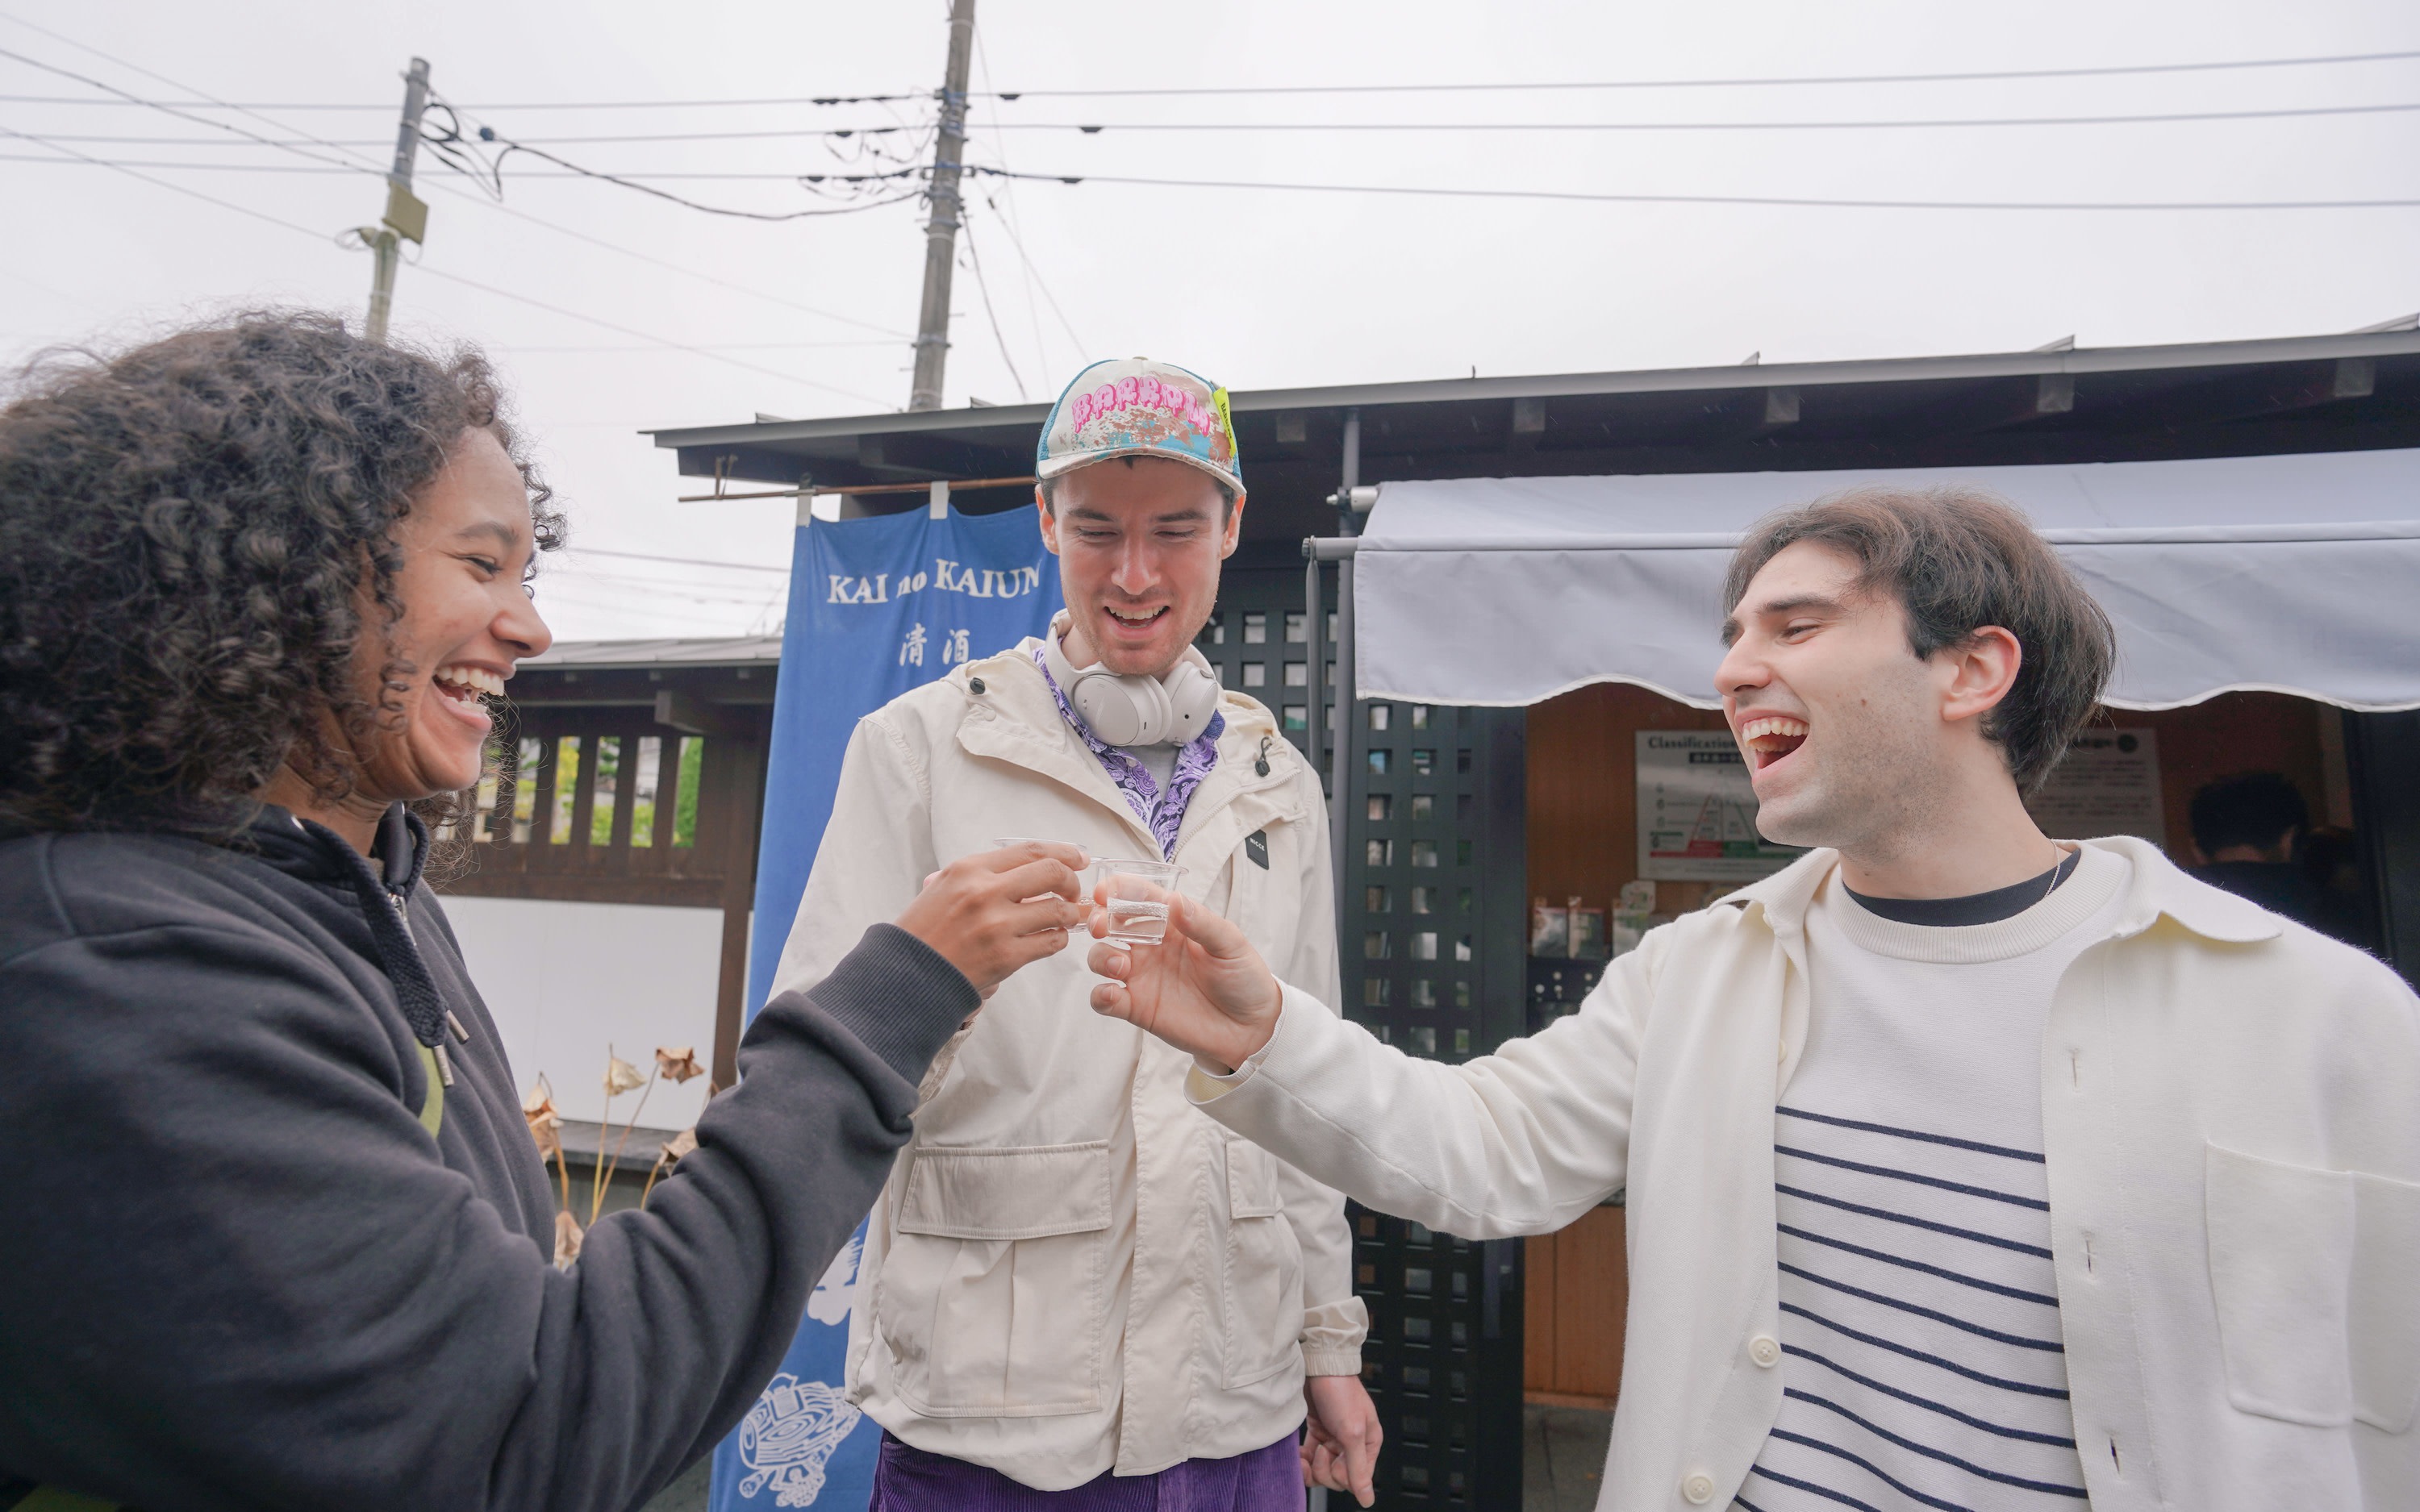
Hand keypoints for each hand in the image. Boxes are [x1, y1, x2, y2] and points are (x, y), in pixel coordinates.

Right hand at [895, 842, 1086, 995]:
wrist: (905, 975)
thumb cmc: (923, 933)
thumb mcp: (941, 888)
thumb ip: (978, 874)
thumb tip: (1022, 866)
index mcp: (969, 870)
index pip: (1030, 850)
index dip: (1063, 852)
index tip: (1078, 858)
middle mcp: (985, 892)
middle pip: (1052, 873)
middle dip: (1072, 882)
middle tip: (1073, 892)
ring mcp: (997, 925)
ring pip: (1058, 910)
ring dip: (1069, 915)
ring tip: (1064, 920)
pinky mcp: (1006, 957)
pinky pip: (1051, 942)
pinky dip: (1058, 939)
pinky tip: (1051, 939)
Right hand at [1085, 888, 1282, 1072]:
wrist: (1251, 1028)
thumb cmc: (1244, 979)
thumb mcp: (1231, 945)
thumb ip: (1202, 923)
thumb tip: (1175, 900)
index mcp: (1173, 923)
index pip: (1139, 897)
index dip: (1119, 890)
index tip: (1105, 891)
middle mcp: (1151, 946)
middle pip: (1111, 924)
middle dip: (1100, 920)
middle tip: (1101, 925)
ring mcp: (1141, 976)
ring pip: (1101, 958)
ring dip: (1101, 957)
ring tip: (1119, 965)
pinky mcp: (1137, 1007)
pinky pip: (1106, 998)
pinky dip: (1100, 995)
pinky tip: (1112, 993)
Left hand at [1303, 1374, 1381, 1505]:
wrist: (1318, 1365)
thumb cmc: (1340, 1392)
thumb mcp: (1352, 1432)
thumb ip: (1357, 1468)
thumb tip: (1368, 1499)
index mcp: (1368, 1445)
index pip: (1356, 1479)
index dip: (1342, 1474)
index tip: (1334, 1457)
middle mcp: (1352, 1445)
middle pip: (1338, 1478)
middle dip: (1325, 1469)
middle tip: (1320, 1449)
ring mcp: (1333, 1439)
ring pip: (1322, 1472)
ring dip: (1311, 1468)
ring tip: (1306, 1453)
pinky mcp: (1317, 1433)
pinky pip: (1309, 1460)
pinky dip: (1302, 1461)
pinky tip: (1298, 1454)